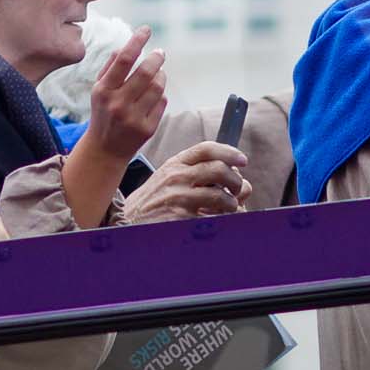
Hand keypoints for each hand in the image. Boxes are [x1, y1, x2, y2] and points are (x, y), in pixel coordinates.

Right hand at [83, 26, 166, 162]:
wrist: (105, 150)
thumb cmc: (103, 112)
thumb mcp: (99, 89)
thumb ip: (110, 66)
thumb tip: (126, 45)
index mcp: (104, 91)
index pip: (124, 60)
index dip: (137, 41)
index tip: (146, 30)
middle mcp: (118, 104)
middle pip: (146, 72)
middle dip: (156, 58)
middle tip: (160, 52)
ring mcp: (134, 118)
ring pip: (158, 86)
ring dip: (160, 76)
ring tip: (156, 75)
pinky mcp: (148, 129)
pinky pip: (162, 102)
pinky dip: (160, 95)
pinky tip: (152, 97)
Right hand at [120, 142, 250, 223]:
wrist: (127, 220)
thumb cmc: (150, 200)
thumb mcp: (166, 176)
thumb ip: (192, 170)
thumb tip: (227, 171)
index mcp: (175, 164)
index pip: (207, 149)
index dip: (229, 152)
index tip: (242, 160)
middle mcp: (177, 177)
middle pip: (218, 169)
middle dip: (235, 180)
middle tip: (237, 188)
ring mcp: (179, 197)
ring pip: (220, 195)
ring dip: (232, 203)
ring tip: (230, 207)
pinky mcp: (181, 217)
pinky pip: (212, 217)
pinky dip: (222, 219)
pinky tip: (219, 220)